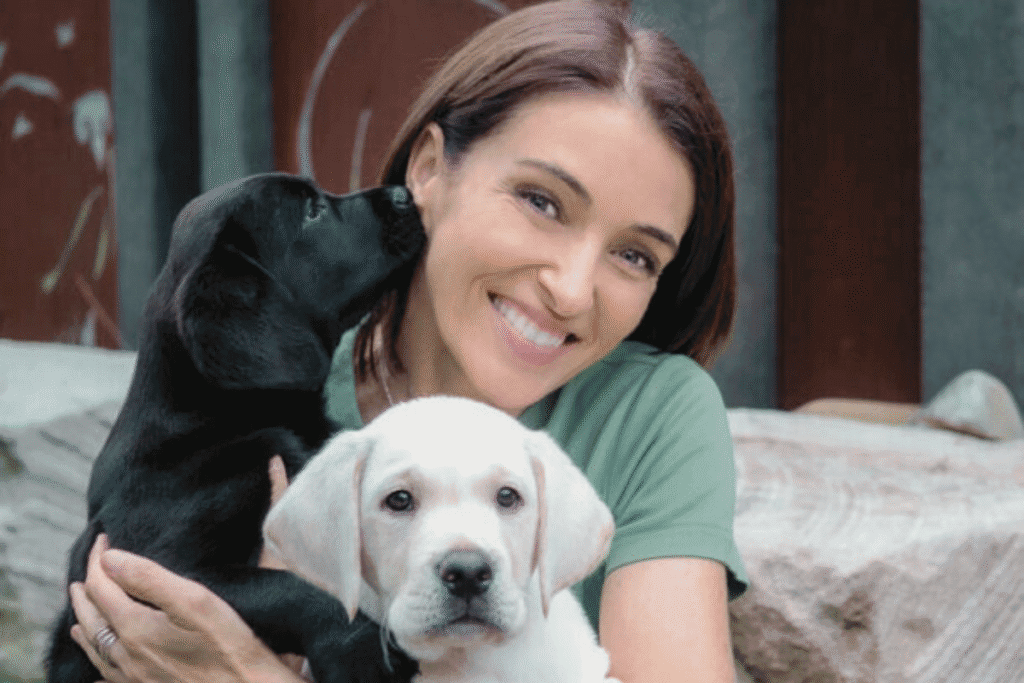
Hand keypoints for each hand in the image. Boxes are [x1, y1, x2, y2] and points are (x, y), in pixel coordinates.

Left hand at [69, 456, 304, 682]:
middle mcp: (126, 656)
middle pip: (92, 620)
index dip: (99, 560)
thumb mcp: (195, 600)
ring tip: (79, 617)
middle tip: (88, 571)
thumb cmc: (228, 646)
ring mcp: (134, 679)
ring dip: (86, 628)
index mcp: (135, 628)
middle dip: (87, 591)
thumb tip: (110, 559)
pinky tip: (98, 674)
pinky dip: (99, 668)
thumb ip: (149, 578)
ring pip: (97, 651)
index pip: (102, 586)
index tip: (103, 538)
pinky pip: (110, 680)